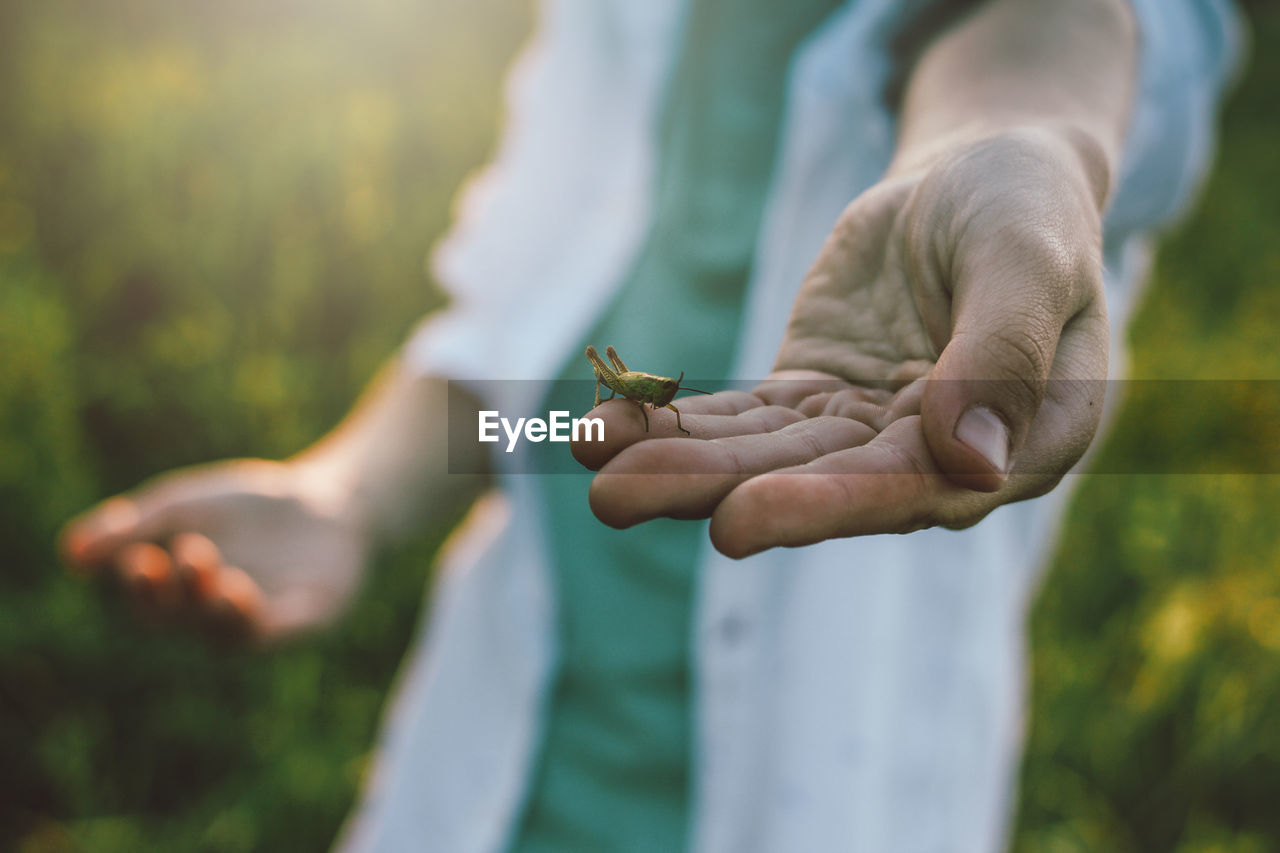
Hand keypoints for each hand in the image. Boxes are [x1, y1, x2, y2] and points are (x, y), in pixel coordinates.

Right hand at [59, 458, 369, 642]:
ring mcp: (264, 621)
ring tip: (215, 575)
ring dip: (217, 607)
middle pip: (186, 620)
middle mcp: (217, 618)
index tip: (138, 558)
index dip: (140, 587)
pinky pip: (278, 631)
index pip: (150, 604)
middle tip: (188, 553)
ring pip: (229, 633)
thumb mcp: (182, 506)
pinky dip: (258, 618)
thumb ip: (131, 526)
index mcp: (182, 596)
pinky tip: (241, 591)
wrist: (328, 501)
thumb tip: (69, 552)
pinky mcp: (307, 619)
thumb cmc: (247, 509)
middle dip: (181, 592)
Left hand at [575, 128, 1109, 557]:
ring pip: (764, 457)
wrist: (978, 181)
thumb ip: (1004, 350)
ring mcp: (864, 434)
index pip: (919, 488)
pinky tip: (603, 428)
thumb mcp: (1028, 257)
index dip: (829, 505)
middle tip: (617, 499)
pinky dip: (674, 425)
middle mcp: (937, 460)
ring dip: (674, 463)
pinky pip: (739, 420)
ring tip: (590, 459)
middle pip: (819, 483)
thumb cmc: (1024, 209)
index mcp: (1020, 443)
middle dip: (716, 490)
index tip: (738, 520)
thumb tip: (970, 461)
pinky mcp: (809, 402)